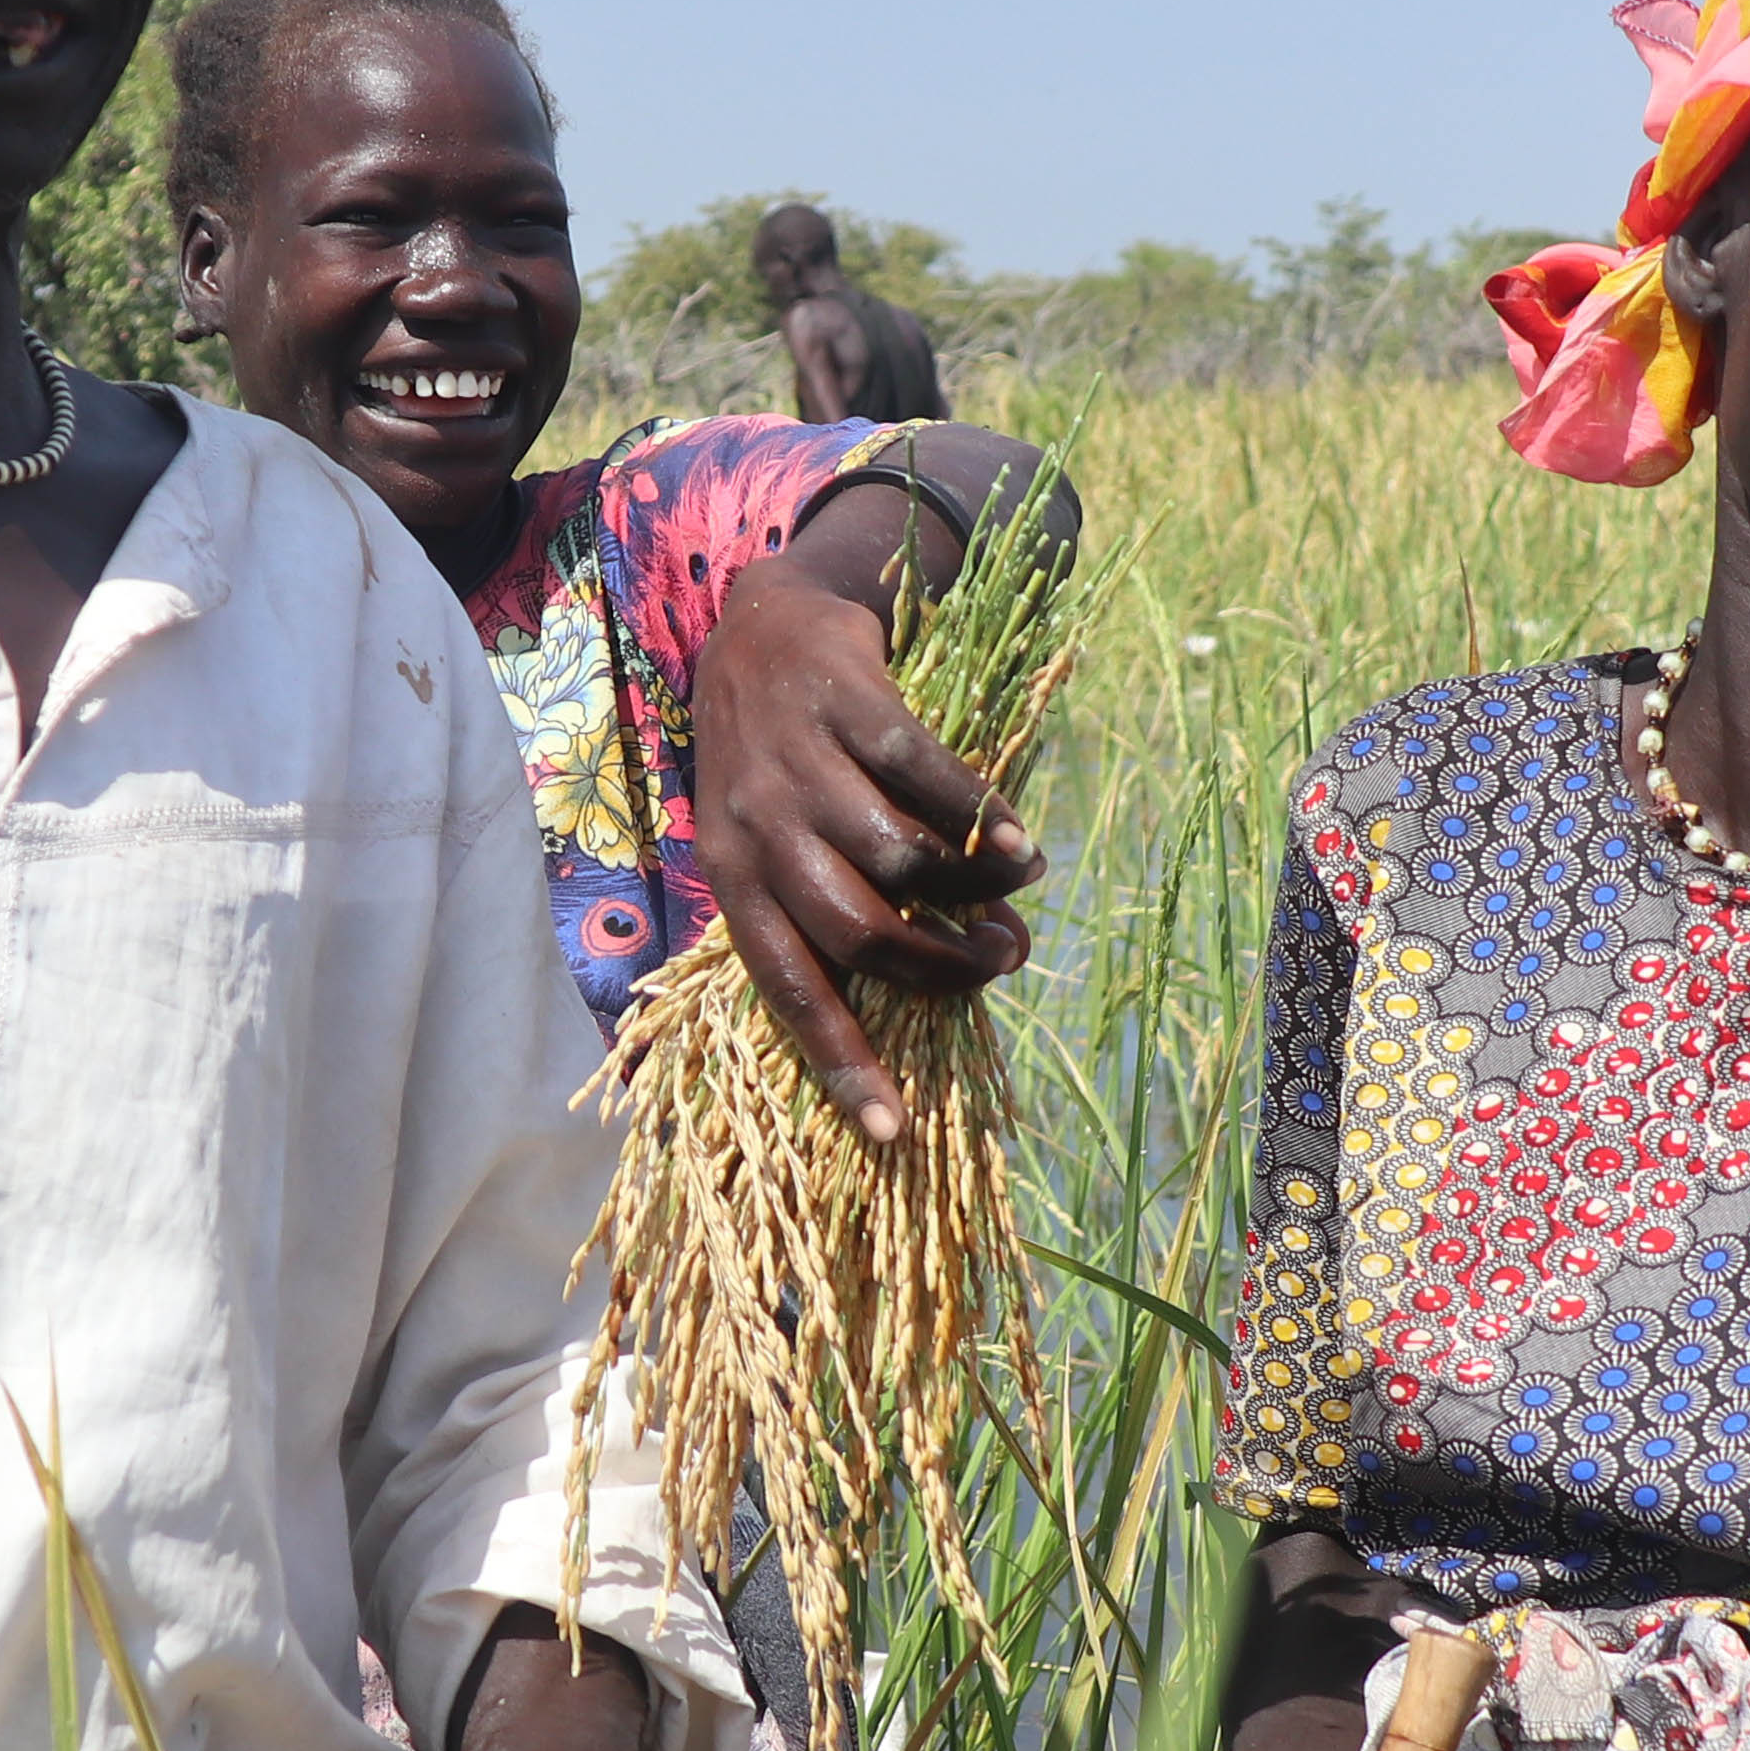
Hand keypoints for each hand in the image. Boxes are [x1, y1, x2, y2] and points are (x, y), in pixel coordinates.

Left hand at [689, 542, 1040, 1152]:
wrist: (763, 621)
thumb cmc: (781, 760)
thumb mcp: (774, 837)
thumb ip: (842, 903)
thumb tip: (962, 972)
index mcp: (732, 878)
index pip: (788, 987)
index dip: (842, 1060)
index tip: (895, 1129)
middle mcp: (755, 826)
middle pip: (854, 930)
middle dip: (937, 968)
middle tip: (1000, 965)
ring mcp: (798, 761)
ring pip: (896, 857)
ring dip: (969, 890)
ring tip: (1017, 897)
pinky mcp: (847, 698)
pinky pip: (923, 774)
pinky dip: (978, 816)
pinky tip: (1016, 843)